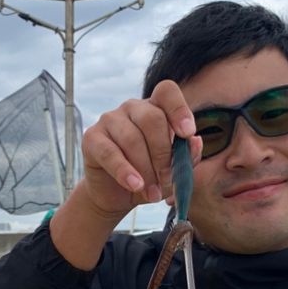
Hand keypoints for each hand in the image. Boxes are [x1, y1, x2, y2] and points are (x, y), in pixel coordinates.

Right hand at [79, 79, 202, 218]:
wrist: (117, 196)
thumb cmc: (149, 177)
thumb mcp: (173, 171)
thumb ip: (187, 157)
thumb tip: (195, 142)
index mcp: (155, 108)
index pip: (167, 92)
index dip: (179, 109)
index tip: (188, 133)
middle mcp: (133, 108)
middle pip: (153, 119)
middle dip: (163, 154)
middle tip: (167, 180)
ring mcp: (110, 119)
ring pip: (132, 138)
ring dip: (146, 170)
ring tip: (153, 194)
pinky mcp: (91, 138)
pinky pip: (110, 153)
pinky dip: (125, 172)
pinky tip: (135, 185)